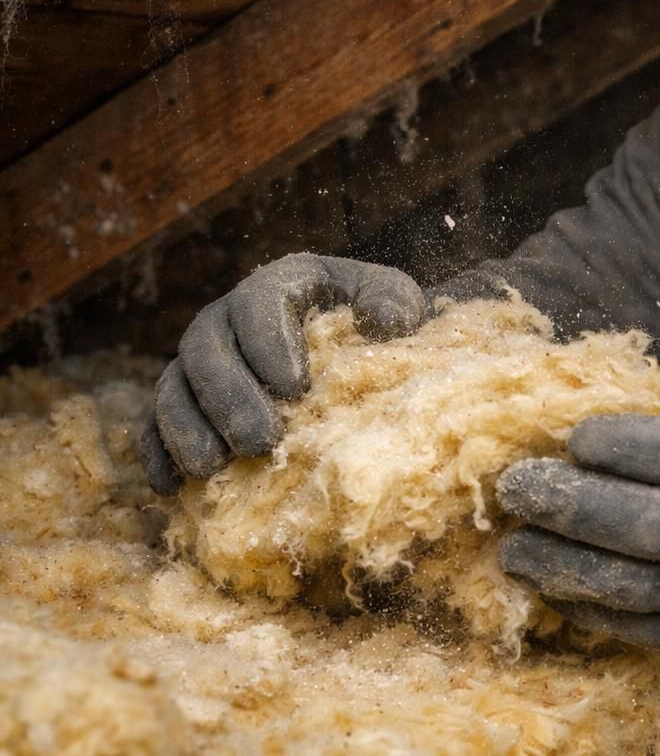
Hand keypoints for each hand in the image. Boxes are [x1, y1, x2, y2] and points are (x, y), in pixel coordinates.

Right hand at [139, 253, 425, 494]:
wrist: (362, 349)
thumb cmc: (379, 323)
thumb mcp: (395, 300)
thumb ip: (393, 302)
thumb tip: (385, 321)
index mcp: (280, 283)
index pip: (259, 303)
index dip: (269, 343)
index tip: (294, 389)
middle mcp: (228, 316)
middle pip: (206, 349)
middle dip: (228, 397)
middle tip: (258, 442)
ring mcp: (201, 359)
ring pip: (173, 386)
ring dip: (186, 428)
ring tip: (211, 468)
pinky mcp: (186, 400)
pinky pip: (155, 422)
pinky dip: (157, 452)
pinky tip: (170, 486)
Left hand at [496, 387, 659, 669]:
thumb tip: (608, 386)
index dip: (618, 446)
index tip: (569, 434)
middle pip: (647, 525)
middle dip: (571, 506)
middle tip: (514, 487)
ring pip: (638, 585)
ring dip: (566, 568)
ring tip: (513, 548)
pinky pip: (647, 627)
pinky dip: (594, 611)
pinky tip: (551, 588)